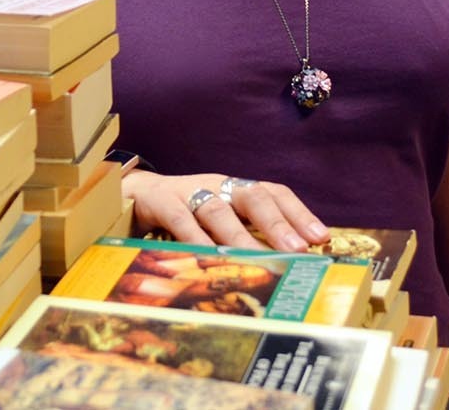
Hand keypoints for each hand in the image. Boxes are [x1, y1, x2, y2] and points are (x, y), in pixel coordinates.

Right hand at [121, 171, 329, 252]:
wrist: (128, 196)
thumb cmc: (180, 215)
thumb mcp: (213, 221)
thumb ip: (241, 235)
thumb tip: (280, 265)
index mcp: (234, 188)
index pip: (272, 192)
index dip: (297, 212)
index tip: (320, 237)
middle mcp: (217, 184)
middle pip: (253, 195)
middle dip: (277, 222)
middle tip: (297, 249)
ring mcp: (188, 190)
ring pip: (218, 209)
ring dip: (239, 235)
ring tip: (256, 259)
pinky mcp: (160, 201)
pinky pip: (180, 219)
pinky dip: (195, 239)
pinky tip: (207, 257)